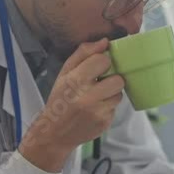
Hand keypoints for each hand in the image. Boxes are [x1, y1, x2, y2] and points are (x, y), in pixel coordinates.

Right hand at [19, 39, 124, 171]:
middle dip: (111, 79)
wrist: (54, 132)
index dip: (102, 62)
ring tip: (97, 96)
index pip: (103, 60)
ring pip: (119, 94)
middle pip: (118, 79)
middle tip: (100, 82)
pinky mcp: (105, 123)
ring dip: (111, 93)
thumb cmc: (60, 98)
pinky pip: (115, 108)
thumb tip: (105, 41)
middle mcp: (87, 97)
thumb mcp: (64, 72)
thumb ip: (84, 53)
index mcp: (75, 81)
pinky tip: (95, 108)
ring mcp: (98, 112)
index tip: (96, 67)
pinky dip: (108, 106)